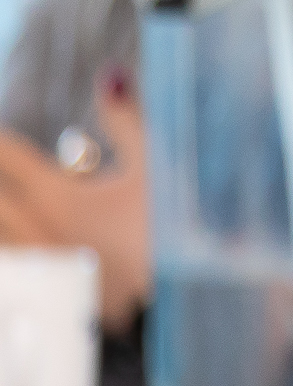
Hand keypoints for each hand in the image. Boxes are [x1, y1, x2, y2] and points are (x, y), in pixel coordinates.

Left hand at [0, 68, 151, 329]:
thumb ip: (129, 123)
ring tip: (12, 202)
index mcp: (60, 196)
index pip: (8, 155)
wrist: (181, 309)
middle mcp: (36, 230)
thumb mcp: (159, 173)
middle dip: (0, 173)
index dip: (1, 142)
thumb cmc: (172, 235)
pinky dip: (11, 248)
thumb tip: (110, 77)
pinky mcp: (46, 295)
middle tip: (6, 167)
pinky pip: (10, 266)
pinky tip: (18, 242)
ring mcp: (37, 266)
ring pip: (0, 232)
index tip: (1, 136)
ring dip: (6, 211)